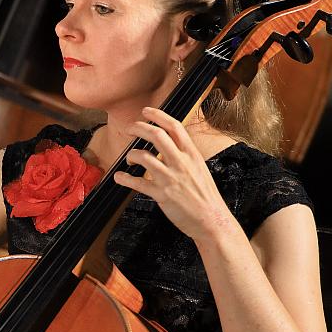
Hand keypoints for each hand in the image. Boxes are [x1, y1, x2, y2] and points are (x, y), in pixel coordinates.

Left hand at [113, 106, 232, 241]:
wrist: (212, 219)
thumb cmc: (205, 196)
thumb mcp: (199, 168)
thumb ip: (185, 156)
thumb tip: (170, 145)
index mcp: (191, 154)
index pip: (174, 126)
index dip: (158, 115)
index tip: (146, 111)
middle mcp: (181, 163)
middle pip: (156, 135)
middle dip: (139, 128)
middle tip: (130, 129)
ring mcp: (171, 178)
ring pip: (144, 157)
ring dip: (132, 154)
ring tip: (129, 158)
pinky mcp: (162, 195)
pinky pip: (138, 183)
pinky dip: (125, 179)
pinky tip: (119, 177)